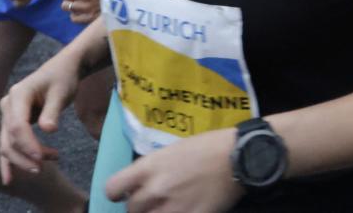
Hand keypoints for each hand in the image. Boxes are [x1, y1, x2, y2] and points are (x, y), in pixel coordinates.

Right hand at [0, 52, 79, 185]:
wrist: (63, 69)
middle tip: (47, 165)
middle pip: (10, 138)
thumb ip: (53, 110)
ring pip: (7, 144)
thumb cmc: (63, 78)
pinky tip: (9, 180)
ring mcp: (7, 115)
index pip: (17, 126)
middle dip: (26, 155)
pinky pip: (7, 144)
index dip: (28, 144)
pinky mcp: (11, 123)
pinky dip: (8, 162)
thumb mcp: (62, 92)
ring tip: (45, 165)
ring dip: (23, 159)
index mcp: (18, 95)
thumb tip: (49, 129)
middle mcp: (7, 105)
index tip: (43, 157)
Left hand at [105, 128, 242, 212]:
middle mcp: (156, 189)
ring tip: (169, 206)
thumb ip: (155, 167)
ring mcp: (174, 207)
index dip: (115, 193)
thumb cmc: (209, 146)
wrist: (240, 157)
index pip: (113, 188)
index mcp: (150, 166)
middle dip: (140, 206)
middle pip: (132, 208)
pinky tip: (186, 209)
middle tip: (152, 202)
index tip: (122, 194)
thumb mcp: (174, 150)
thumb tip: (143, 182)